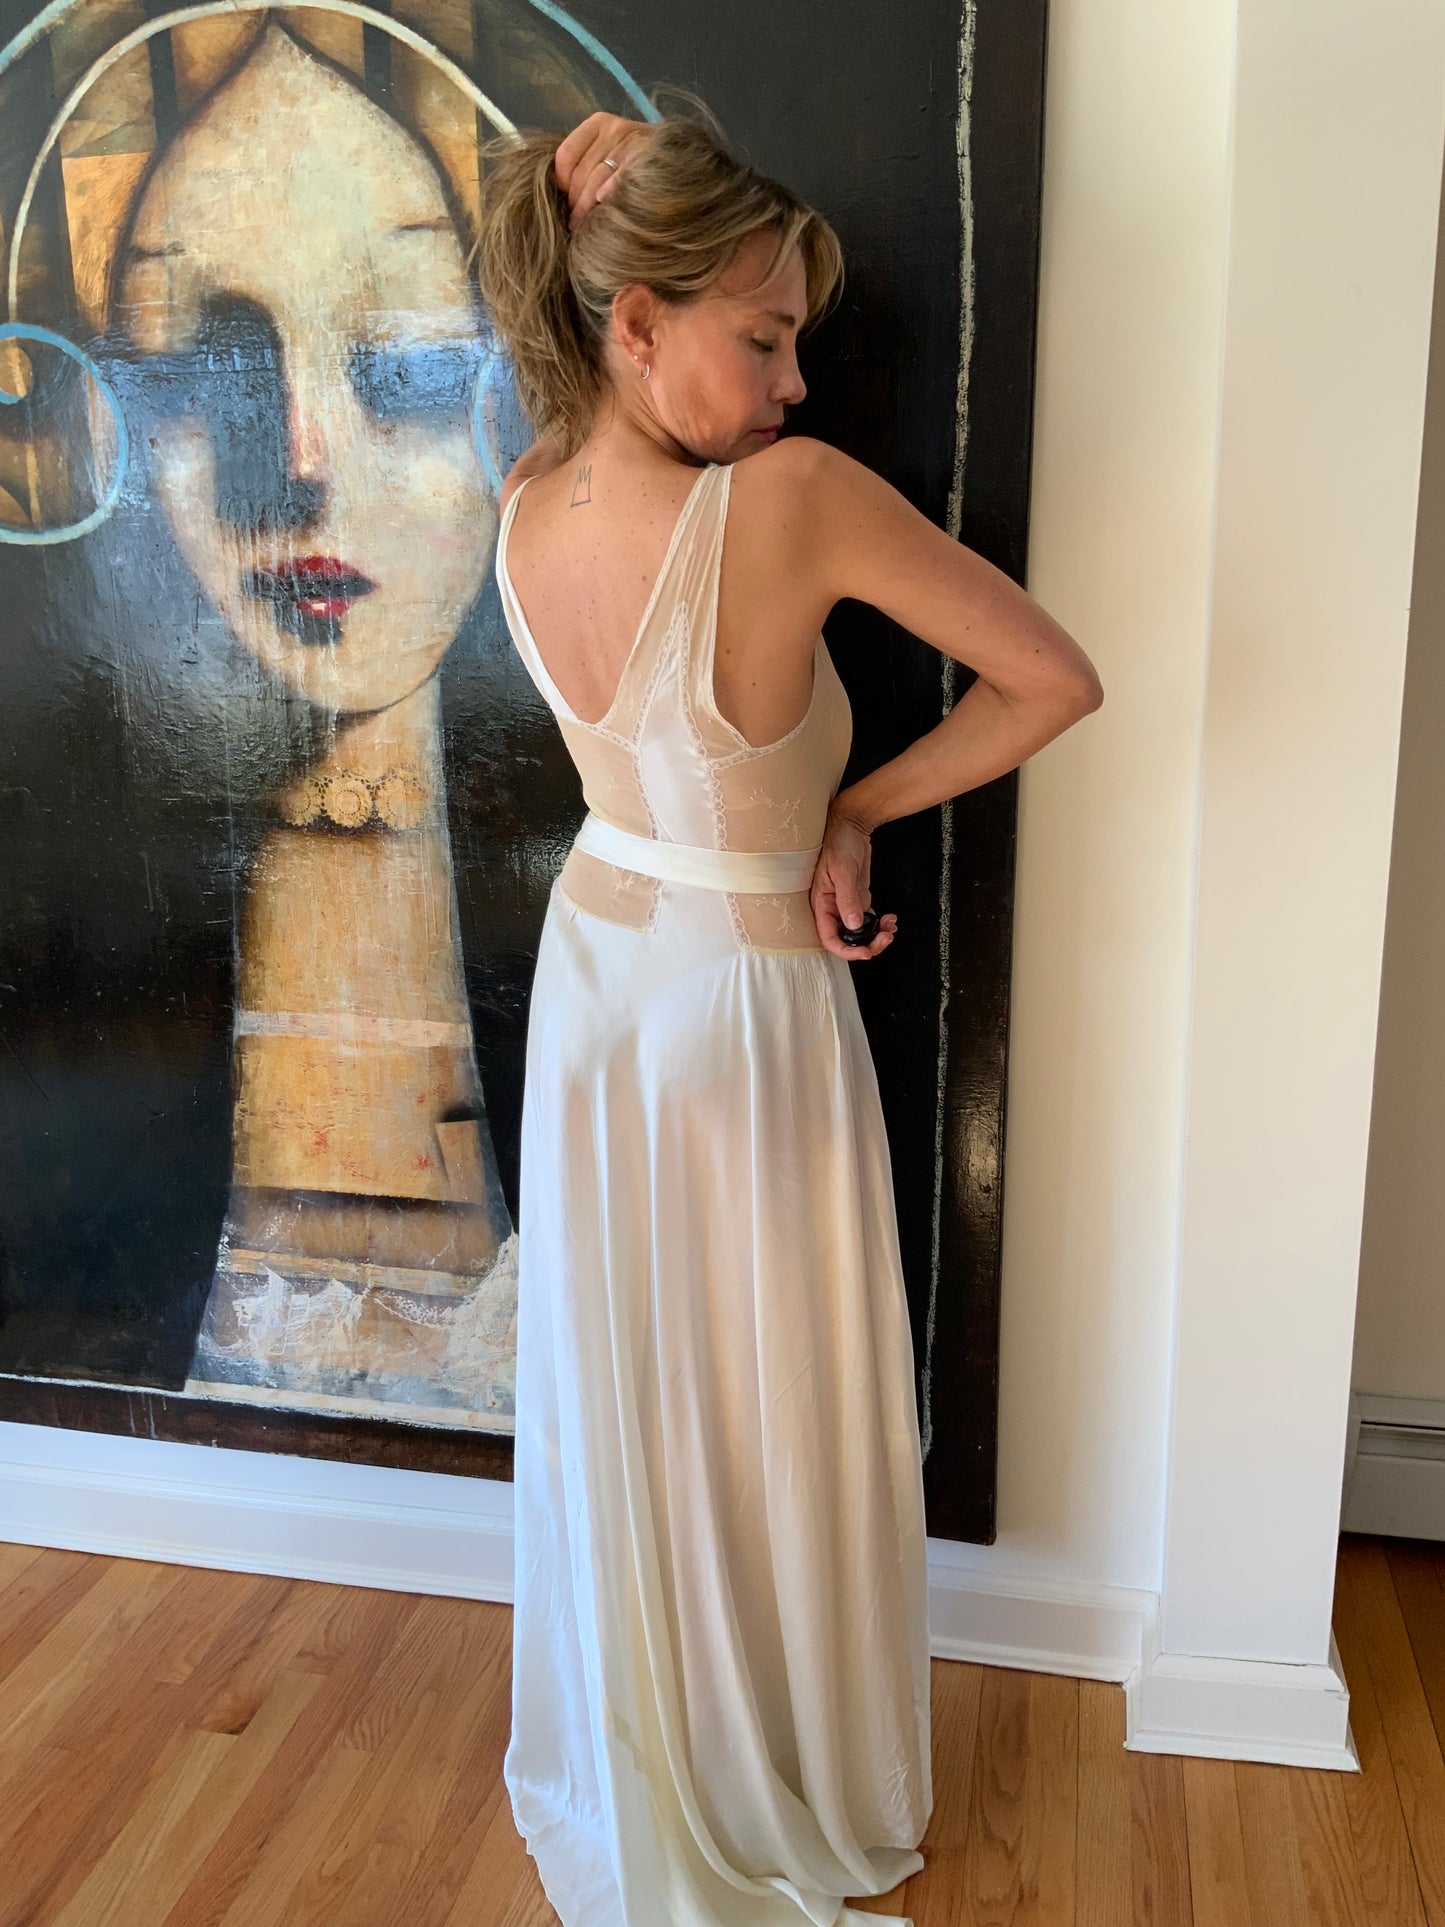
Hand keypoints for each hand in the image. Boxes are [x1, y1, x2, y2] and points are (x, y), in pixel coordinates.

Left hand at [554, 113, 653, 229]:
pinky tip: (603, 205)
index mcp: (599, 123)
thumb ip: (588, 160)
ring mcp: (631, 142)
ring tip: (581, 226)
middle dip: (574, 201)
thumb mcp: (612, 150)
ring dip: (585, 207)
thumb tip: (560, 190)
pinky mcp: (645, 157)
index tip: (565, 199)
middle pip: (581, 171)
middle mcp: (614, 129)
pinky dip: (607, 193)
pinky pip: (618, 179)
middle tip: (573, 222)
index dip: (561, 182)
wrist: (682, 157)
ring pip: (595, 180)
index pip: (566, 154)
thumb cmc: (639, 160)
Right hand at [810, 801, 896, 961]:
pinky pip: (868, 919)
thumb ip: (848, 899)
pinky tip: (890, 919)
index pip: (830, 938)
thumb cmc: (837, 842)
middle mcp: (832, 908)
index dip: (847, 951)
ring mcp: (846, 904)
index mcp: (821, 904)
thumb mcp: (843, 871)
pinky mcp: (858, 898)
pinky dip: (880, 924)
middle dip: (867, 944)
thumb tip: (853, 925)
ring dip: (876, 935)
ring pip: (859, 932)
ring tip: (891, 927)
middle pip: (847, 940)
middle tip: (886, 938)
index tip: (866, 951)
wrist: (850, 824)